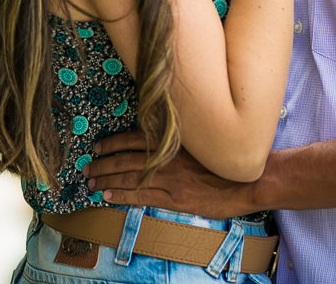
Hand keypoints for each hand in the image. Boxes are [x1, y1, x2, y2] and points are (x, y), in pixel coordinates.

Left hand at [82, 130, 260, 217]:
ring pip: (129, 176)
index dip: (112, 142)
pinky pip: (142, 196)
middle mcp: (167, 156)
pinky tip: (108, 197)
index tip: (98, 146)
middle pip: (125, 158)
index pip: (133, 138)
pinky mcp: (176, 197)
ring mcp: (171, 178)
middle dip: (103, 163)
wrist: (249, 179)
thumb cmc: (224, 161)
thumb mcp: (198, 142)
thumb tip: (155, 140)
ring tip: (91, 184)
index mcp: (172, 141)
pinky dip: (122, 195)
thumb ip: (176, 141)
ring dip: (107, 179)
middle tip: (86, 169)